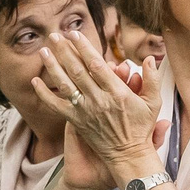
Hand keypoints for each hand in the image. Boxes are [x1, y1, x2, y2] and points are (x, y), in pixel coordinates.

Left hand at [34, 31, 160, 189]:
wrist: (128, 155)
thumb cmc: (141, 127)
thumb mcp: (154, 103)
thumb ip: (151, 79)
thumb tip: (149, 58)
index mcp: (118, 93)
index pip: (97, 65)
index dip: (84, 48)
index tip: (75, 34)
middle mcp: (99, 100)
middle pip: (77, 70)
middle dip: (64, 51)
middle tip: (54, 35)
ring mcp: (86, 111)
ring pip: (65, 84)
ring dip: (53, 66)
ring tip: (43, 51)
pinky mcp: (76, 121)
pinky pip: (56, 106)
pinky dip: (44, 94)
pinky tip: (35, 81)